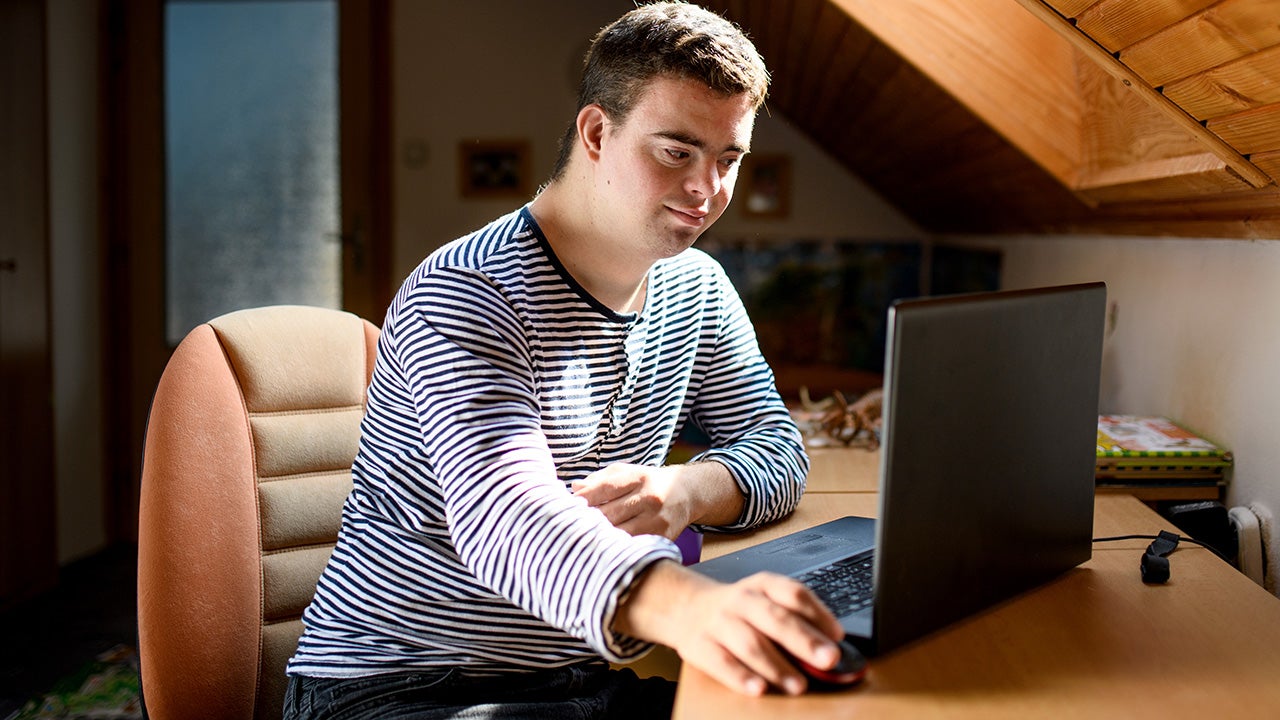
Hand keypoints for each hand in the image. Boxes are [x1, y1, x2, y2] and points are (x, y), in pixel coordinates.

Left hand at [572, 463, 689, 539]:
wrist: (687, 492)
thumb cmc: (648, 481)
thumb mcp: (627, 472)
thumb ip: (600, 479)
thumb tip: (575, 488)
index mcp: (638, 477)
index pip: (605, 488)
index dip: (584, 498)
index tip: (566, 505)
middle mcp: (649, 497)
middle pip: (610, 513)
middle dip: (587, 521)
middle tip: (566, 527)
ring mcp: (657, 519)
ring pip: (620, 533)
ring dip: (599, 537)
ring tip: (580, 540)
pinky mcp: (663, 537)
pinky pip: (634, 545)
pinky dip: (617, 548)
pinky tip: (603, 549)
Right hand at [616, 562, 845, 695]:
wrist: (687, 608)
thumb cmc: (739, 610)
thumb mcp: (766, 601)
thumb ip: (796, 620)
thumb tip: (831, 646)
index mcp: (762, 585)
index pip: (793, 593)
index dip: (818, 614)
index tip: (837, 635)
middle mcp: (741, 600)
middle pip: (775, 618)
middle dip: (804, 640)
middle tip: (828, 659)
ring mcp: (719, 622)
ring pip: (750, 643)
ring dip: (777, 666)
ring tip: (798, 684)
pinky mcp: (699, 645)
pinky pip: (721, 662)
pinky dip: (740, 677)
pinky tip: (758, 689)